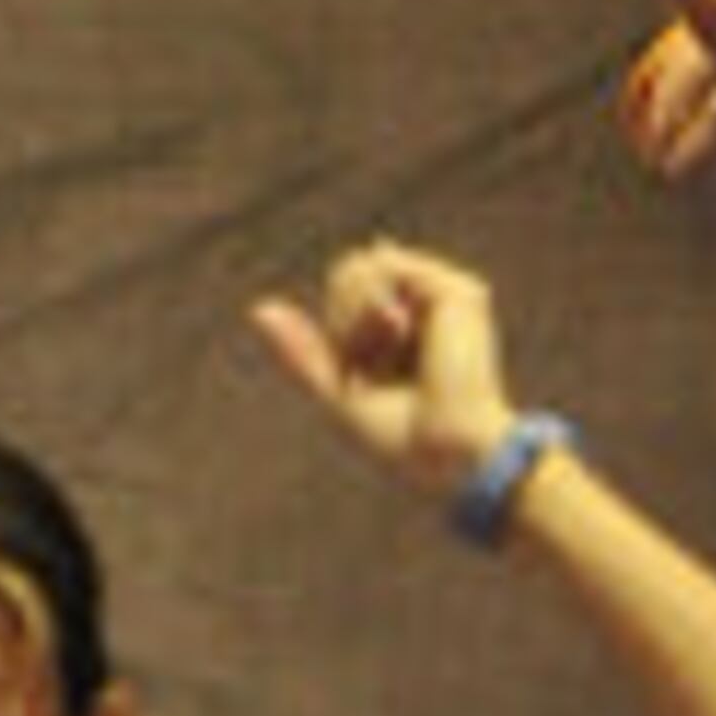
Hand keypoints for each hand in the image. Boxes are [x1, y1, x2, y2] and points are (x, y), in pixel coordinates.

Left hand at [248, 237, 516, 501]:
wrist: (447, 452)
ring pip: (358, 265)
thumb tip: (258, 308)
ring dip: (358, 316)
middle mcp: (425, 306)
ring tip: (395, 347)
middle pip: (345, 273)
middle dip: (344, 321)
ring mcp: (442, 296)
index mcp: (404, 329)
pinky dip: (373, 302)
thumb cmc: (401, 437)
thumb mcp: (337, 391)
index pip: (342, 298)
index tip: (366, 376)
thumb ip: (304, 351)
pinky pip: (382, 263)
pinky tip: (399, 328)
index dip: (339, 335)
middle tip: (379, 362)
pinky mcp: (457, 291)